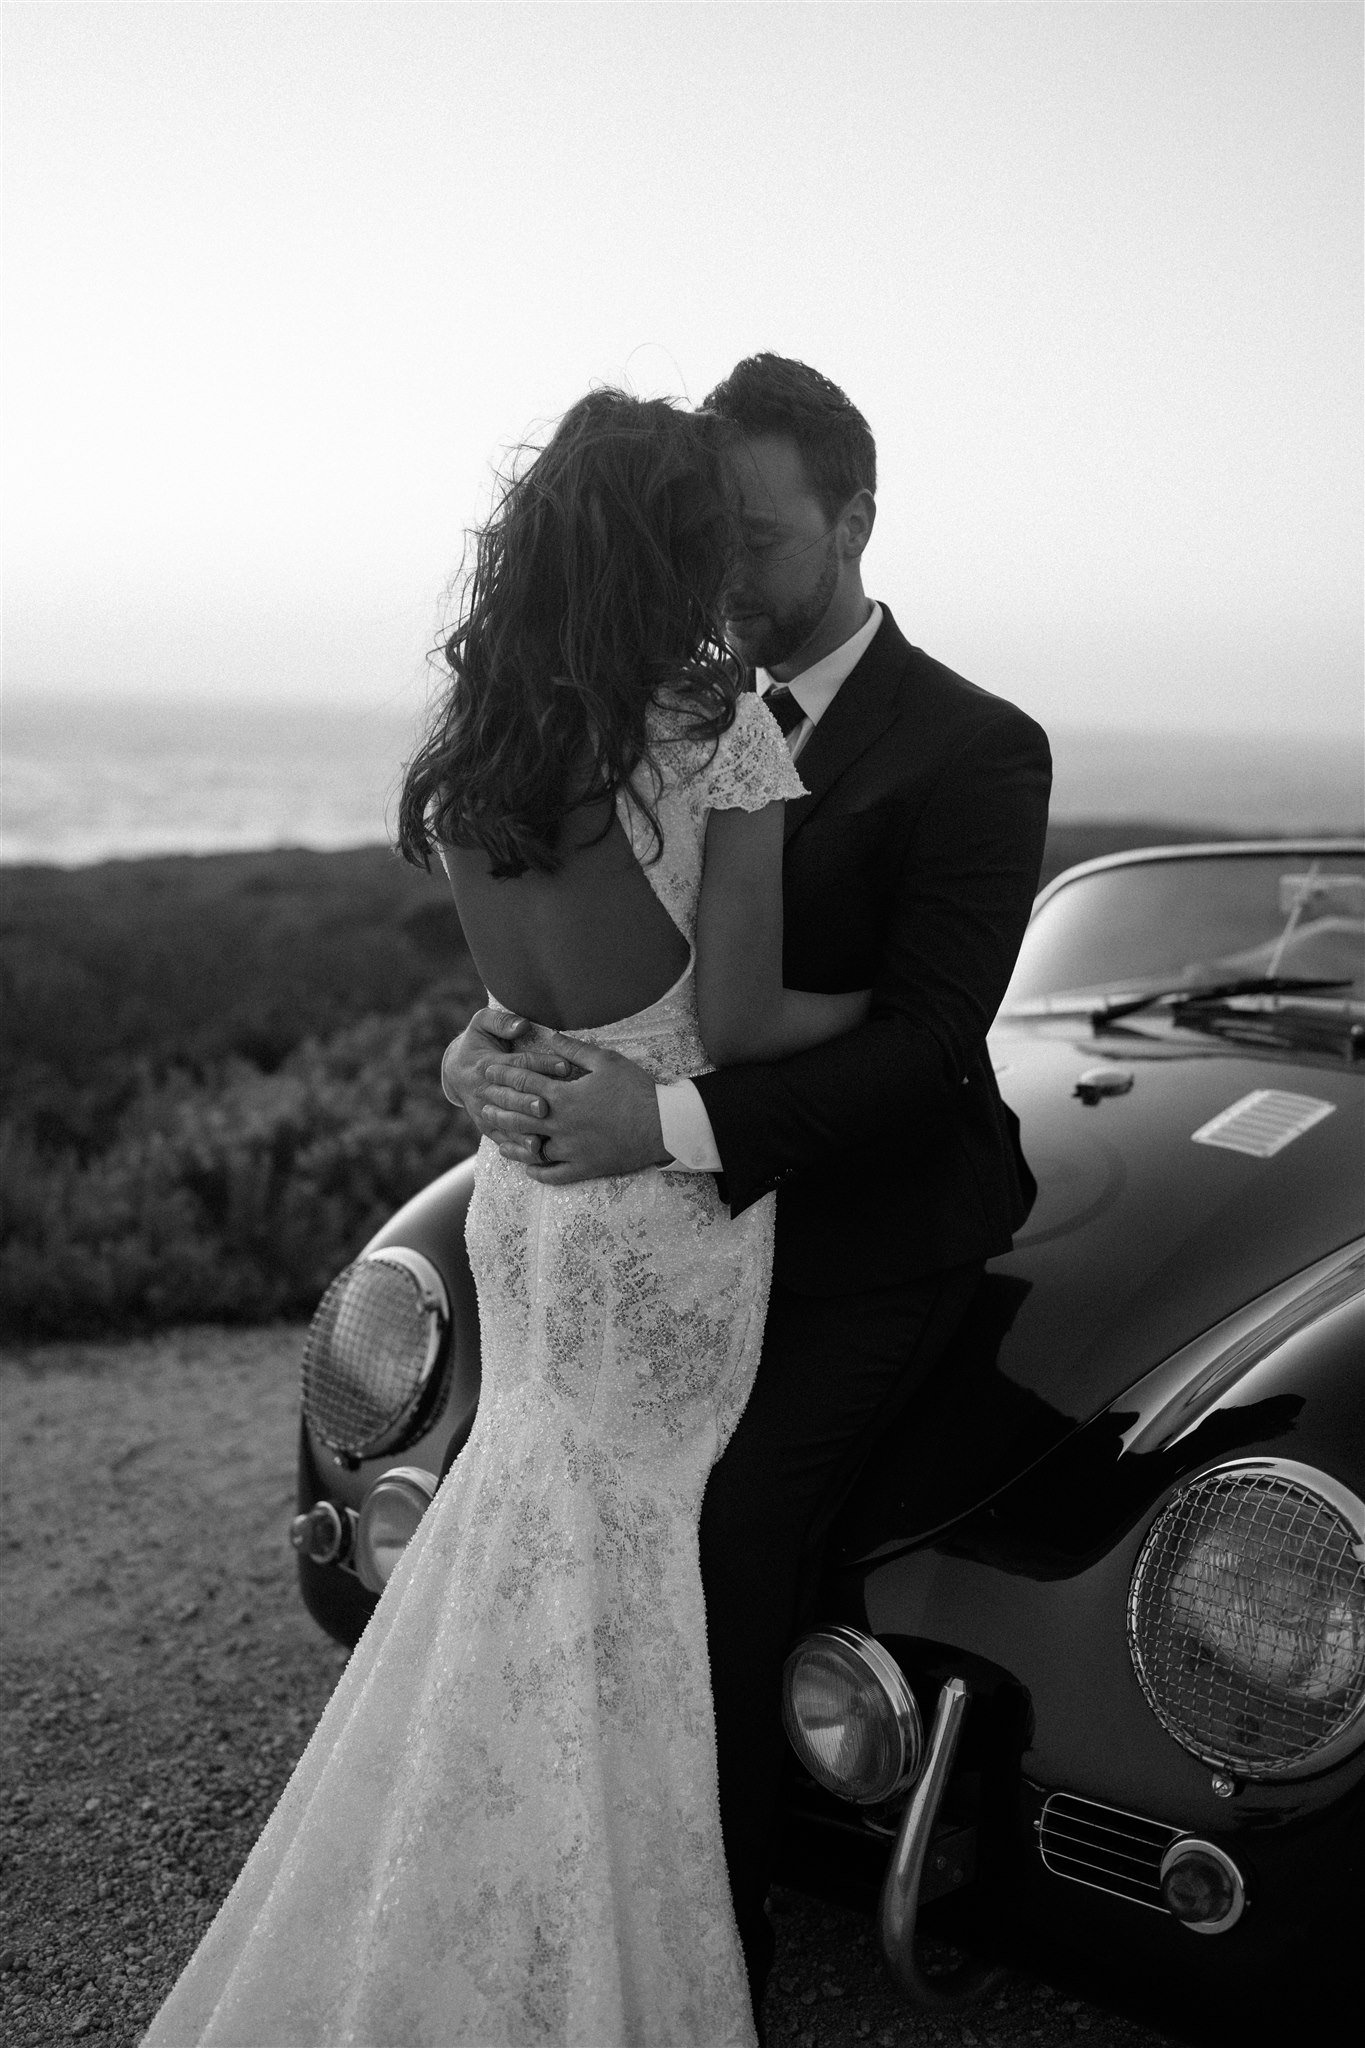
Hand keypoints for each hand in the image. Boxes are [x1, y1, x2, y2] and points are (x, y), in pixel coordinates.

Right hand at [440, 1008, 574, 1141]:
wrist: (456, 1069)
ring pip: (505, 1122)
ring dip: (523, 1131)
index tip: (566, 1066)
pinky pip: (501, 1139)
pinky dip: (516, 1148)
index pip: (518, 1064)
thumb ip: (500, 1021)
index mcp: (487, 1063)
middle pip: (510, 1097)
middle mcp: (484, 1089)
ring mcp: (483, 1110)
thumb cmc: (478, 1041)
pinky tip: (533, 1155)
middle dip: (529, 1102)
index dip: (542, 1064)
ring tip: (540, 1140)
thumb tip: (521, 1025)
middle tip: (548, 1107)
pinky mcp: (486, 1126)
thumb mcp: (482, 1022)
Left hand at [478, 1030, 671, 1184]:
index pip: (525, 1082)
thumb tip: (551, 1036)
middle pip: (519, 1114)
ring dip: (510, 1139)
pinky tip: (528, 1168)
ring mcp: (570, 1150)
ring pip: (530, 1147)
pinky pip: (553, 1174)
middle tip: (482, 1100)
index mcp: (565, 1097)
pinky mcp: (584, 1168)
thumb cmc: (636, 1089)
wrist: (663, 1125)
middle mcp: (561, 1125)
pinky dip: (538, 1172)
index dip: (504, 1074)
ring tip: (496, 1133)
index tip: (489, 1070)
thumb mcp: (607, 1061)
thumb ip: (575, 1049)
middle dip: (498, 1104)